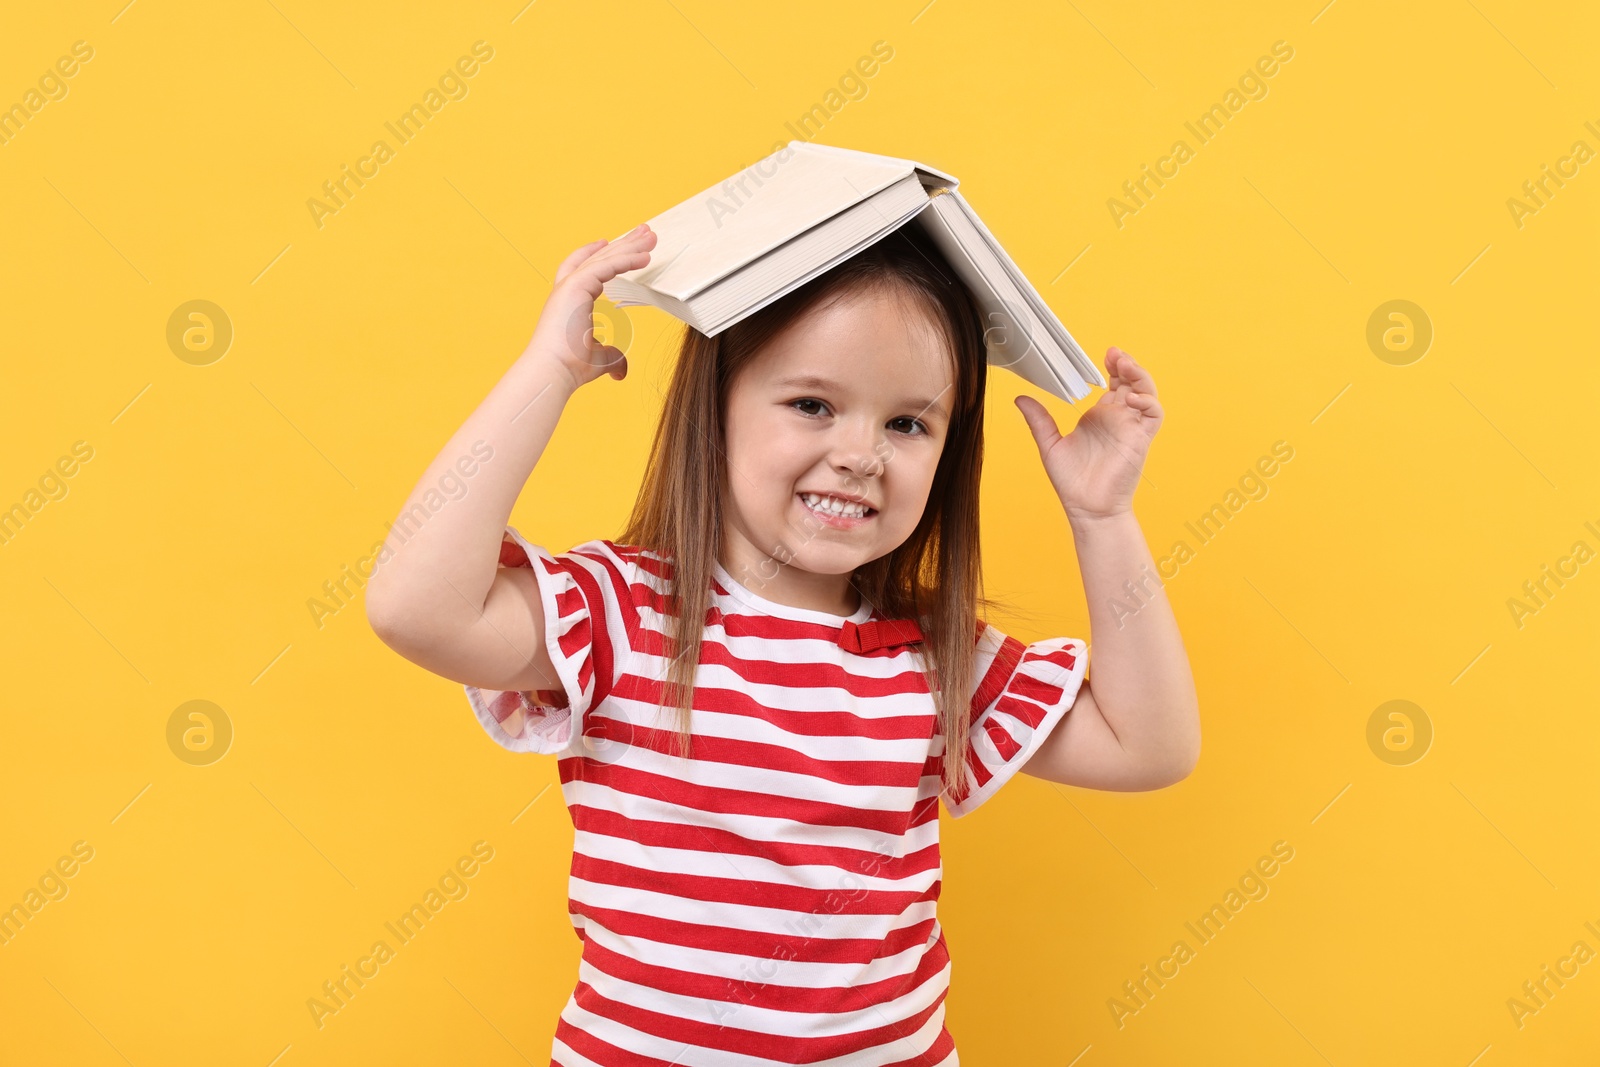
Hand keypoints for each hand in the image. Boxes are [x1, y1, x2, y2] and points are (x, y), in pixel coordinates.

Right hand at [522, 224, 656, 388]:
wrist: (554, 370)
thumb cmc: (571, 366)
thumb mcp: (600, 359)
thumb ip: (612, 357)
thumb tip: (621, 371)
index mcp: (569, 301)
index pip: (585, 269)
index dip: (597, 254)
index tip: (609, 241)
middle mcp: (567, 289)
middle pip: (598, 257)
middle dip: (623, 243)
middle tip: (645, 231)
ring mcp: (569, 286)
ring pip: (604, 257)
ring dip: (629, 245)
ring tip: (651, 235)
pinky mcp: (575, 286)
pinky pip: (607, 266)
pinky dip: (626, 259)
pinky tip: (645, 257)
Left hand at [1013, 346, 1163, 522]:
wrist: (1087, 509)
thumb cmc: (1072, 482)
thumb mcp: (1050, 444)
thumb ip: (1039, 420)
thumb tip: (1020, 398)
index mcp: (1099, 417)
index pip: (1113, 383)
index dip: (1113, 367)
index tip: (1104, 355)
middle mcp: (1118, 419)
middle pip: (1132, 382)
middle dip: (1127, 365)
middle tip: (1115, 354)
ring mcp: (1131, 428)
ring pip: (1147, 393)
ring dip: (1140, 377)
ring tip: (1125, 366)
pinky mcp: (1140, 440)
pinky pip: (1154, 415)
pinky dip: (1148, 402)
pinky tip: (1133, 397)